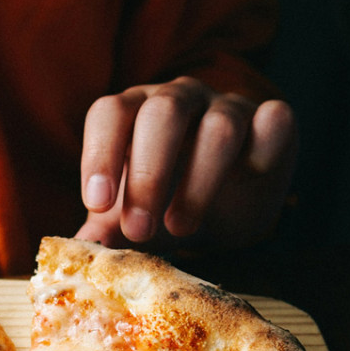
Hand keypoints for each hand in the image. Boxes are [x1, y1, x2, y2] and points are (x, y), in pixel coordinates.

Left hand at [75, 77, 296, 249]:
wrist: (230, 209)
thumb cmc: (168, 204)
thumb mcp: (134, 218)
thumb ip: (105, 228)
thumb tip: (76, 251)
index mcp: (135, 111)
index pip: (110, 112)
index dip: (99, 153)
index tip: (97, 203)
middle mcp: (180, 99)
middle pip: (161, 113)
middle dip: (148, 174)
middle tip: (139, 229)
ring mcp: (228, 107)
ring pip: (218, 126)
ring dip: (198, 181)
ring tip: (181, 228)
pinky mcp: (273, 121)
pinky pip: (272, 121)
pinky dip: (261, 151)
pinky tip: (249, 180)